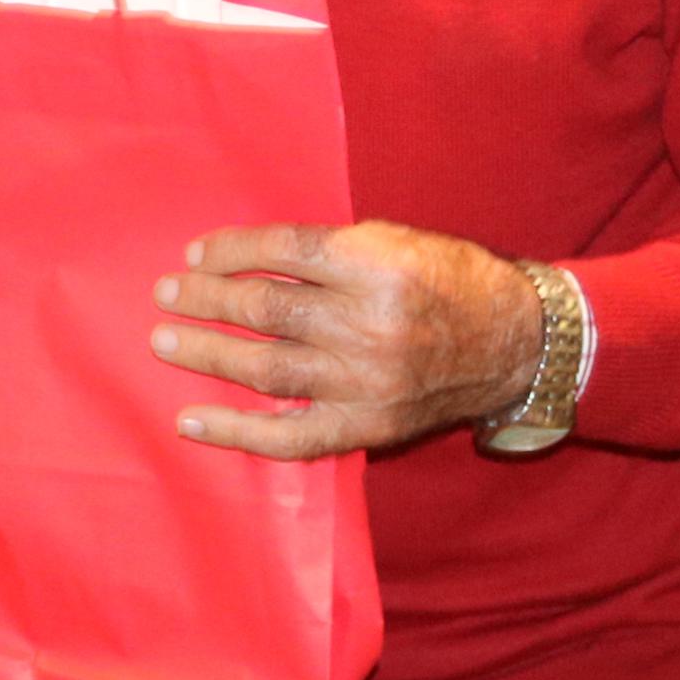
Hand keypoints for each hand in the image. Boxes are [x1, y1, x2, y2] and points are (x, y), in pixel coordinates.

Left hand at [151, 221, 542, 458]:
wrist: (514, 344)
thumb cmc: (449, 282)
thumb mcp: (397, 241)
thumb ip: (328, 251)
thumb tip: (244, 260)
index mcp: (377, 267)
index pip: (282, 252)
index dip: (231, 251)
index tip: (195, 254)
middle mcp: (368, 325)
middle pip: (265, 309)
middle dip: (206, 300)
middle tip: (166, 295)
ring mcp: (365, 383)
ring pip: (265, 369)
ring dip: (207, 355)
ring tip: (165, 342)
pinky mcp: (366, 427)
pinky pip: (289, 438)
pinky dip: (235, 432)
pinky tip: (192, 421)